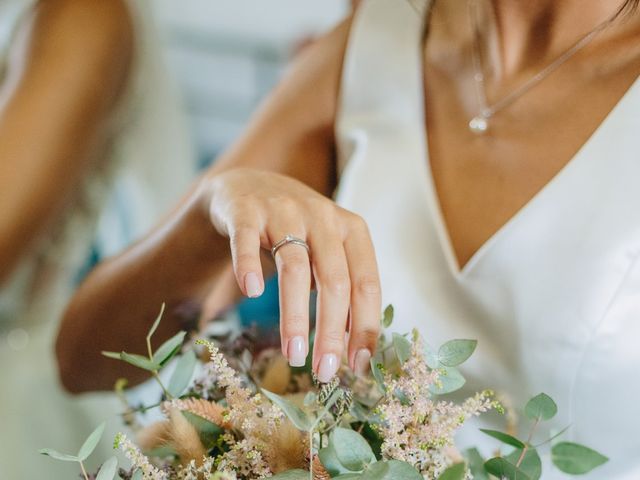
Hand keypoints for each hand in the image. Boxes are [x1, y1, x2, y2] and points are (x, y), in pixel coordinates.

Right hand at [206, 168, 380, 381]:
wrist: (248, 187)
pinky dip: (248, 265)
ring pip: (294, 267)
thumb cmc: (297, 230)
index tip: (359, 364)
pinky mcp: (245, 210)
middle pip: (334, 280)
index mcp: (351, 230)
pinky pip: (246, 239)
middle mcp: (322, 216)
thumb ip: (342, 289)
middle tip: (325, 371)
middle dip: (331, 331)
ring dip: (295, 315)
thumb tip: (356, 348)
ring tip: (294, 353)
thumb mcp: (328, 252)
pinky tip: (252, 292)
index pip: (367, 283)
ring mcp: (283, 210)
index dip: (365, 326)